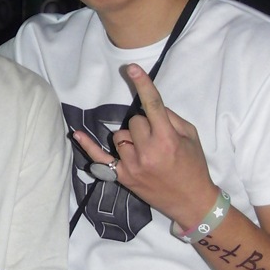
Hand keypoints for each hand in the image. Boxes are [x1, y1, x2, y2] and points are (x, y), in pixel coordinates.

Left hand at [73, 66, 217, 227]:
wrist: (190, 200)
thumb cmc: (193, 165)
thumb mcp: (191, 137)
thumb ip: (171, 118)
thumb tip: (151, 106)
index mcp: (167, 139)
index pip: (151, 105)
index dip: (142, 85)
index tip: (132, 69)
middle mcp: (147, 151)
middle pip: (134, 121)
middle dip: (144, 125)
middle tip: (157, 139)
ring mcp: (132, 165)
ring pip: (120, 135)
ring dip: (130, 138)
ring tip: (146, 152)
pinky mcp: (122, 176)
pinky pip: (100, 159)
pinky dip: (88, 146)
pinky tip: (76, 135)